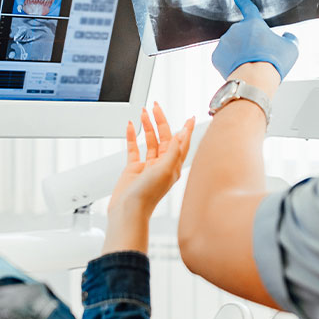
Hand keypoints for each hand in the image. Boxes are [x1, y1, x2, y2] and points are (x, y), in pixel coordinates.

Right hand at [105, 104, 194, 253]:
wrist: (128, 211)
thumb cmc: (147, 195)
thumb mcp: (165, 170)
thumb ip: (173, 151)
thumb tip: (181, 134)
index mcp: (173, 166)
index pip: (182, 143)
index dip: (186, 129)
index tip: (189, 117)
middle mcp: (162, 165)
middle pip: (164, 137)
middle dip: (161, 121)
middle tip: (156, 107)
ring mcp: (148, 166)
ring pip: (150, 141)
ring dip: (147, 127)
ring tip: (143, 113)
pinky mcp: (133, 169)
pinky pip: (134, 149)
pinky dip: (132, 137)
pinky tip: (131, 127)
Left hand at [211, 0, 298, 79]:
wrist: (255, 80)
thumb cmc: (273, 62)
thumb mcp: (291, 48)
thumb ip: (290, 38)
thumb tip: (288, 36)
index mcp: (253, 23)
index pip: (248, 8)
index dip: (243, 1)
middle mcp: (235, 29)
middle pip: (242, 34)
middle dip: (248, 43)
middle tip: (259, 57)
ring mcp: (223, 42)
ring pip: (232, 46)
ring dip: (239, 53)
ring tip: (250, 66)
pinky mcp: (216, 56)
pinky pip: (223, 58)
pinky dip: (230, 63)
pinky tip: (239, 69)